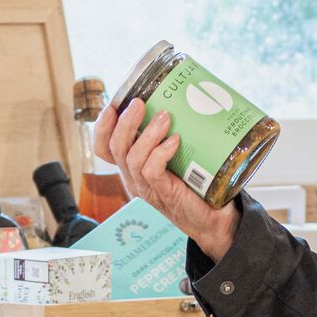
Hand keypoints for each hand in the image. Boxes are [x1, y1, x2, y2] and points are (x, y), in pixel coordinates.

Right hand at [94, 98, 238, 261]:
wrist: (213, 218)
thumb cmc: (195, 184)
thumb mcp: (177, 155)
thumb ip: (169, 134)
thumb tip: (180, 97)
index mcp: (131, 166)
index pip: (103, 147)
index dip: (102, 127)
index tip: (114, 105)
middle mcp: (133, 177)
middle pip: (114, 148)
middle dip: (124, 123)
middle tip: (139, 103)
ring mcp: (146, 187)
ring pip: (132, 158)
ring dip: (147, 134)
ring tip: (164, 117)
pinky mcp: (162, 194)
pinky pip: (152, 170)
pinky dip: (161, 153)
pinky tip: (174, 141)